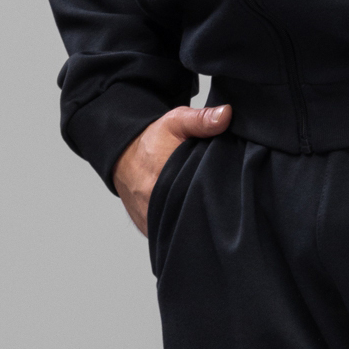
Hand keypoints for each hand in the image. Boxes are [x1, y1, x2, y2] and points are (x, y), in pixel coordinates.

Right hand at [114, 100, 232, 235]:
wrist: (123, 155)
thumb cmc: (150, 140)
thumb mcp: (176, 122)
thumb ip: (202, 120)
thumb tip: (226, 115)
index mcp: (162, 183)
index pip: (200, 200)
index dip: (215, 195)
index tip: (223, 188)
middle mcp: (154, 207)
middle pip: (192, 217)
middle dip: (205, 209)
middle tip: (215, 195)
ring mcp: (150, 222)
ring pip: (181, 229)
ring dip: (192, 220)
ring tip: (201, 205)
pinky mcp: (147, 229)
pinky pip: (168, 233)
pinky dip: (179, 226)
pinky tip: (188, 213)